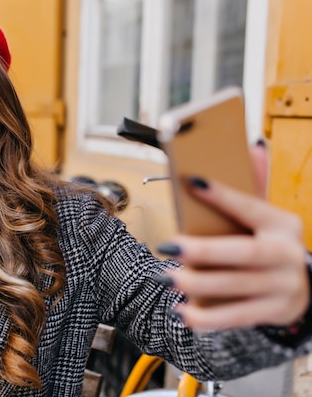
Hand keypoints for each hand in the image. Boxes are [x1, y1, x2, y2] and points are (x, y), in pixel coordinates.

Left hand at [163, 143, 309, 329]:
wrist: (302, 288)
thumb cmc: (268, 245)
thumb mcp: (265, 218)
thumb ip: (252, 189)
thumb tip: (252, 147)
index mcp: (282, 225)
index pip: (251, 206)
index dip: (223, 195)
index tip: (192, 181)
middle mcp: (287, 255)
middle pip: (244, 254)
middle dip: (205, 251)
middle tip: (169, 247)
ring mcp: (283, 287)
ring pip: (238, 287)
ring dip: (199, 284)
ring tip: (167, 278)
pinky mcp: (272, 312)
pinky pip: (237, 317)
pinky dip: (208, 317)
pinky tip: (182, 313)